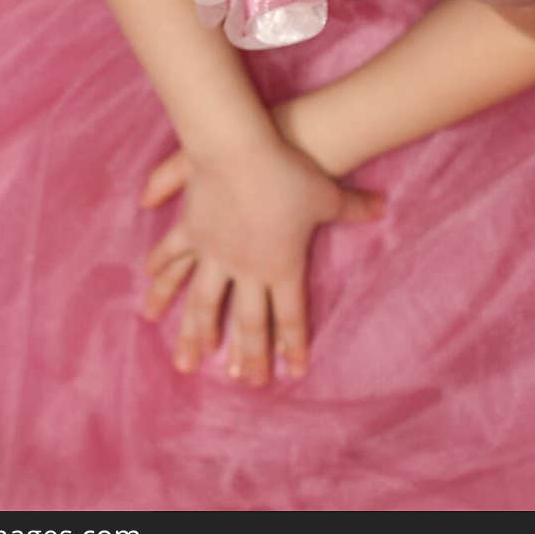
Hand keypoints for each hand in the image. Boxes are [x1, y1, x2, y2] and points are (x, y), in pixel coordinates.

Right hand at [138, 129, 385, 385]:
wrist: (241, 150)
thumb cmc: (289, 170)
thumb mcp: (327, 194)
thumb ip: (355, 208)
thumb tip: (384, 208)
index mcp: (281, 265)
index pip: (290, 316)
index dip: (293, 345)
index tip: (292, 372)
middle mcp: (246, 267)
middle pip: (248, 322)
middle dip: (248, 355)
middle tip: (245, 383)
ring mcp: (215, 251)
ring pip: (203, 302)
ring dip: (194, 333)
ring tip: (188, 360)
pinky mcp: (192, 229)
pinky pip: (175, 256)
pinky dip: (162, 273)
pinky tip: (150, 289)